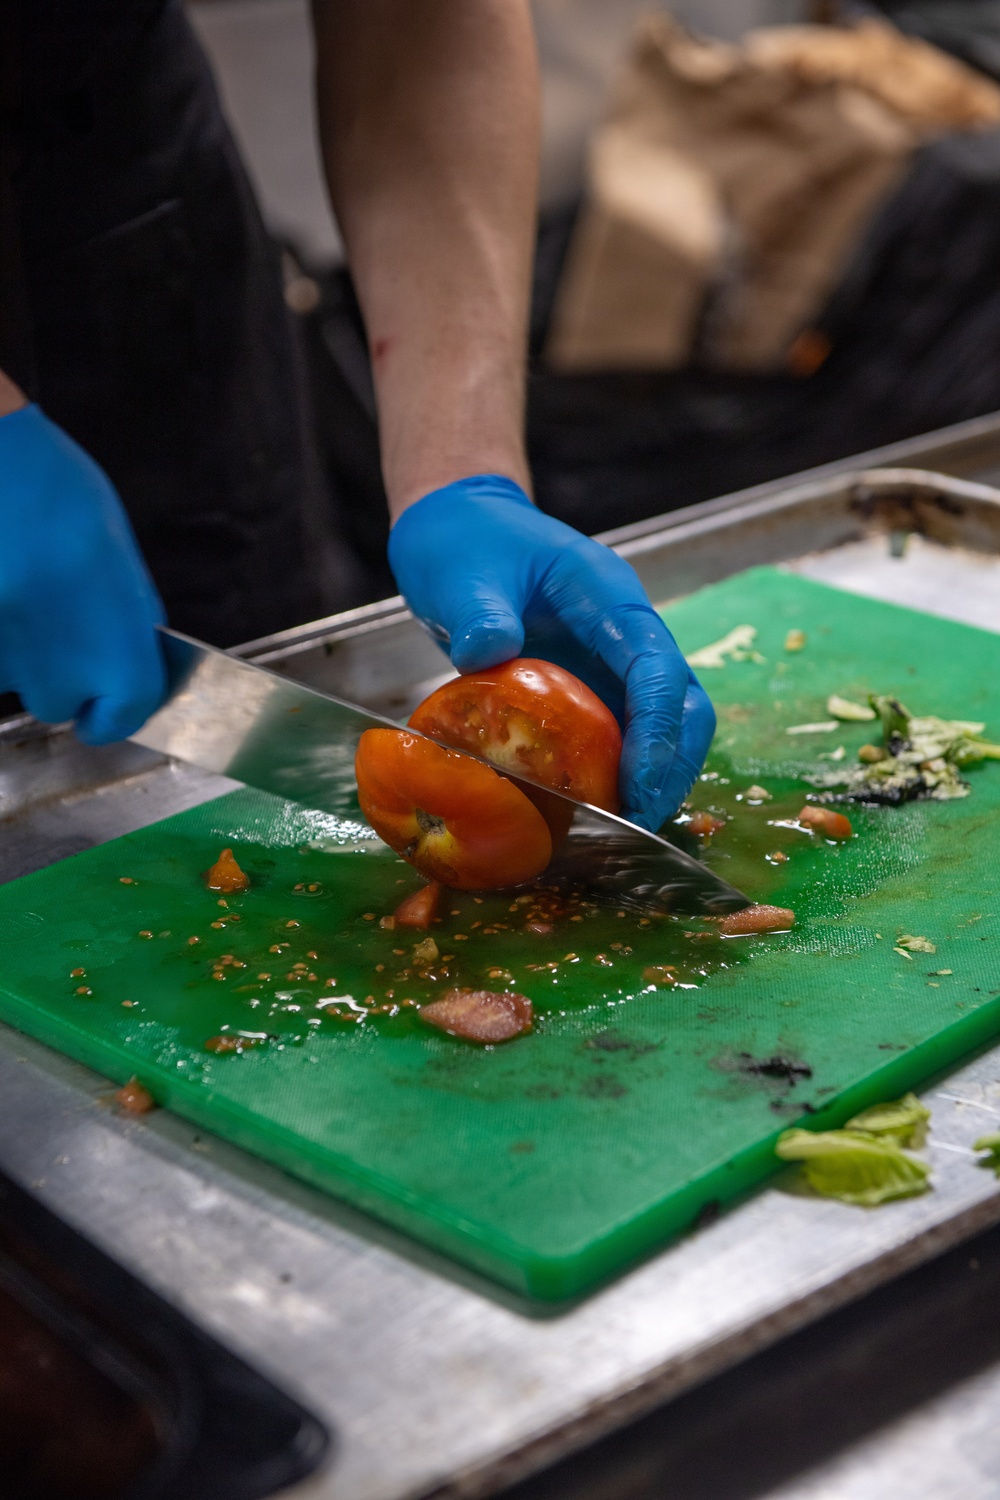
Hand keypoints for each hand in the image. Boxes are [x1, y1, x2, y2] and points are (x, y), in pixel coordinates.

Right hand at [0, 405, 165, 743]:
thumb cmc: (55, 499)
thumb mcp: (119, 560)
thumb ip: (129, 617)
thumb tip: (135, 644)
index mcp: (120, 662)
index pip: (124, 717)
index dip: (113, 711)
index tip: (106, 704)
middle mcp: (61, 680)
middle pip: (59, 702)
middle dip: (56, 673)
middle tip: (53, 615)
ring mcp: (5, 668)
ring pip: (10, 677)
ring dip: (14, 648)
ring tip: (17, 589)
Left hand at [388, 474, 715, 829]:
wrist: (459, 532)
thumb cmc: (464, 545)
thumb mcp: (461, 576)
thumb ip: (479, 613)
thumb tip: (490, 651)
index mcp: (606, 594)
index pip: (654, 666)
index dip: (656, 729)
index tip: (638, 785)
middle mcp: (625, 629)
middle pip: (682, 700)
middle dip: (672, 763)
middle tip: (640, 819)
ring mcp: (614, 657)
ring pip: (666, 722)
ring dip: (657, 772)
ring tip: (626, 822)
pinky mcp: (594, 683)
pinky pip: (625, 731)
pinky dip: (623, 770)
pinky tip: (599, 805)